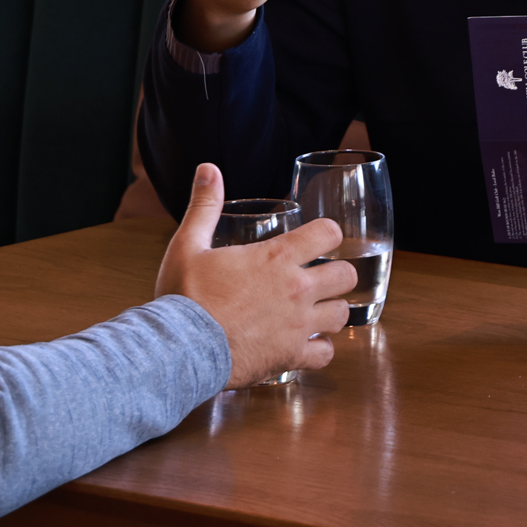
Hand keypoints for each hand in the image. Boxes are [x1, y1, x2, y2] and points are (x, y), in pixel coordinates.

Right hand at [156, 164, 357, 384]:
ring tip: (315, 312)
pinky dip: (318, 350)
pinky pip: (325, 354)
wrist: (180, 349)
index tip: (318, 240)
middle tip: (319, 278)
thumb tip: (208, 170)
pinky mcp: (291, 357)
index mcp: (276, 258)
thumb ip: (204, 206)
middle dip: (337, 274)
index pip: (329, 233)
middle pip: (347, 275)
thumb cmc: (184, 297)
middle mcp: (296, 290)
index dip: (327, 233)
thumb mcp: (189, 244)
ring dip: (331, 311)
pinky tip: (305, 345)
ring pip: (342, 315)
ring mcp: (298, 325)